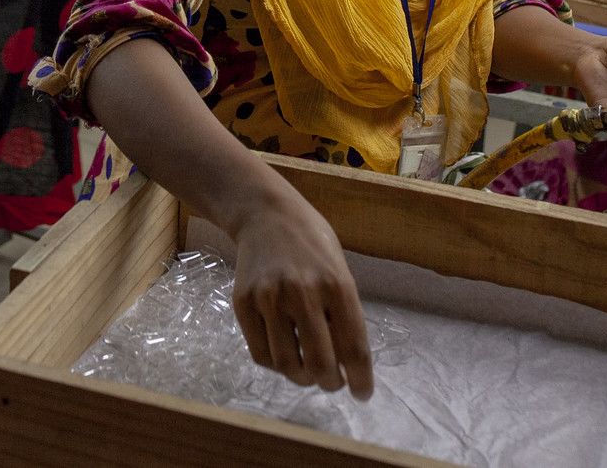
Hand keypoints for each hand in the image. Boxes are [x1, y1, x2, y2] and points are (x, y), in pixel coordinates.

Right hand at [228, 185, 373, 398]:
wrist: (265, 213)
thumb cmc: (312, 243)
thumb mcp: (340, 270)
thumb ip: (344, 313)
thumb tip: (349, 364)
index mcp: (337, 284)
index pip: (354, 348)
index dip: (362, 379)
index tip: (362, 394)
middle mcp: (303, 292)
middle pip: (320, 364)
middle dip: (331, 383)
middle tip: (333, 382)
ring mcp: (269, 298)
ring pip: (287, 364)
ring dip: (302, 379)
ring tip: (309, 374)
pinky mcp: (243, 303)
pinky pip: (260, 354)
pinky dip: (276, 366)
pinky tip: (285, 356)